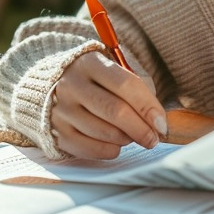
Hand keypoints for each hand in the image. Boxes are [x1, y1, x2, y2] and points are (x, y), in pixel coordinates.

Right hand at [49, 51, 167, 158]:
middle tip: (154, 138)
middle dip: (141, 129)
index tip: (162, 124)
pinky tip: (115, 143)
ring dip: (126, 139)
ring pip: (105, 133)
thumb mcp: (113, 69)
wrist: (51, 85)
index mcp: (90, 62)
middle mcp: (71, 85)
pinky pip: (91, 149)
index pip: (126, 85)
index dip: (148, 107)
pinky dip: (110, 150)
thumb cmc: (94, 79)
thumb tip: (157, 121)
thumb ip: (137, 89)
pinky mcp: (56, 132)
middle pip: (115, 111)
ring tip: (132, 135)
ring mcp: (61, 110)